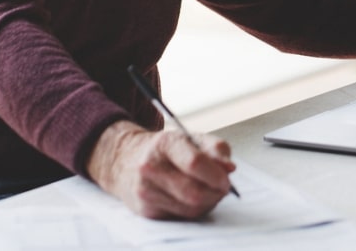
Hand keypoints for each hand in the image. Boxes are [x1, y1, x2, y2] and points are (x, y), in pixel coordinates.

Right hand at [87, 119, 235, 219]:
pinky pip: (182, 217)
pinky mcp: (146, 210)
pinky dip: (194, 209)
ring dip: (207, 202)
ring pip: (191, 208)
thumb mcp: (190, 138)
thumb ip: (216, 149)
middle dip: (215, 193)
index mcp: (164, 143)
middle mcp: (150, 167)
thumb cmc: (164, 150)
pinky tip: (191, 197)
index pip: (195, 163)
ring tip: (208, 189)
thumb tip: (229, 168)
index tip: (227, 179)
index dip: (216, 175)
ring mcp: (146, 191)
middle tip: (223, 187)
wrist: (126, 160)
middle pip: (194, 192)